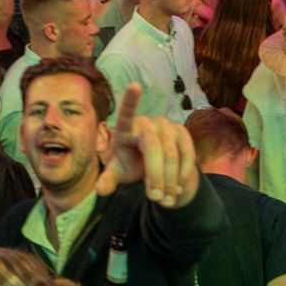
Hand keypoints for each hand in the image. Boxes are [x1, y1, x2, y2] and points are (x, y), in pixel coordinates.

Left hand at [95, 81, 200, 206]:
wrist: (157, 166)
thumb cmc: (132, 165)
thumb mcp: (119, 173)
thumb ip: (108, 180)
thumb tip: (99, 190)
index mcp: (126, 129)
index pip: (126, 113)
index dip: (130, 100)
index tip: (135, 85)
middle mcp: (147, 123)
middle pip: (153, 147)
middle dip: (155, 175)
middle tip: (155, 198)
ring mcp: (166, 126)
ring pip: (171, 154)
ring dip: (170, 180)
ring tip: (165, 200)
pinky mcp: (182, 133)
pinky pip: (186, 154)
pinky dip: (183, 173)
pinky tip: (178, 189)